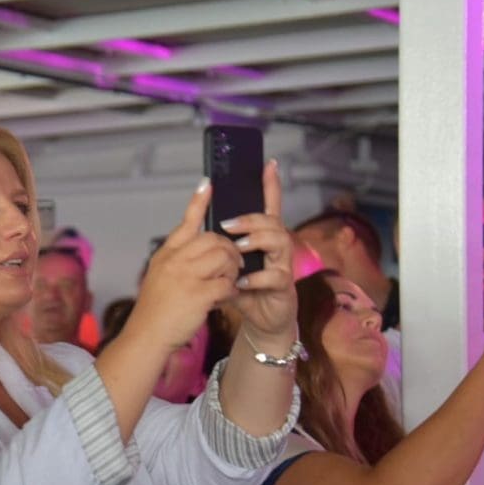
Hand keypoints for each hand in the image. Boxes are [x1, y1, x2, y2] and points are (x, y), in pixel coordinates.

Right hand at [129, 180, 241, 351]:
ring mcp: (186, 276)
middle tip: (235, 262)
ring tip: (230, 280)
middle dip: (230, 249)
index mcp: (166, 254)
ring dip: (233, 268)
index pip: (185, 223)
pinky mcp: (199, 294)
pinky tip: (229, 296)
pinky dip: (232, 289)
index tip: (208, 184)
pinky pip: (227, 282)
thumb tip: (200, 250)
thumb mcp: (159, 276)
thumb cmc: (155, 310)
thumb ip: (177, 261)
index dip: (198, 203)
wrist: (147, 336)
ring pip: (224, 257)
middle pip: (214, 240)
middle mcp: (175, 261)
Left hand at [222, 160, 296, 344]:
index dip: (270, 187)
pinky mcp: (284, 287)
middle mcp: (277, 248)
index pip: (268, 207)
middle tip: (228, 224)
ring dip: (257, 241)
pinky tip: (242, 281)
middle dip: (251, 219)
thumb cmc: (244, 288)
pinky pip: (275, 276)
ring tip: (237, 247)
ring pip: (280, 242)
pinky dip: (257, 277)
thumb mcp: (229, 263)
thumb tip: (199, 220)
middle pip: (273, 222)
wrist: (260, 320)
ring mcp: (283, 266)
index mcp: (263, 238)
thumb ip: (220, 244)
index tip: (269, 164)